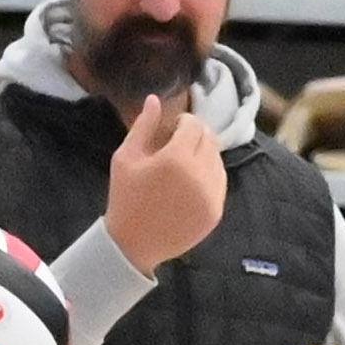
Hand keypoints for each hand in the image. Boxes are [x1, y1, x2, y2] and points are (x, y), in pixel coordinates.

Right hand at [103, 90, 226, 274]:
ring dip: (204, 156)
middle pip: (210, 139)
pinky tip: (189, 185)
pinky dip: (209, 178)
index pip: (193, 125)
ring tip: (184, 167)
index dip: (183, 123)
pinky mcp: (216, 211)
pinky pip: (219, 183)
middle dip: (196, 137)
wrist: (132, 245)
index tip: (172, 131)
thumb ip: (143, 126)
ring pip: (217, 160)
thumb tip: (155, 98)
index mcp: (176, 158)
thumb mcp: (125, 159)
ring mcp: (211, 194)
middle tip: (179, 147)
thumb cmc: (125, 198)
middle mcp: (199, 174)